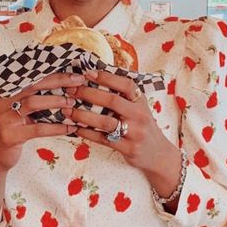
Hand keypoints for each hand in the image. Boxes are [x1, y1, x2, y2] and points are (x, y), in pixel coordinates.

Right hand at [0, 73, 83, 173]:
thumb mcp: (24, 112)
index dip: (54, 74)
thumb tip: (68, 89)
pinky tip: (70, 128)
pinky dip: (56, 128)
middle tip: (78, 82)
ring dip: (56, 101)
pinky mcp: (11, 135)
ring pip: (33, 103)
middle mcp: (5, 101)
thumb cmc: (16, 130)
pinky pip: (38, 129)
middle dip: (58, 81)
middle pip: (33, 84)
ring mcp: (6, 118)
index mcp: (9, 92)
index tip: (75, 74)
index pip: (32, 77)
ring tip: (72, 104)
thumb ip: (38, 99)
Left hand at [68, 68, 181, 192]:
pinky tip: (75, 129)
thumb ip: (124, 97)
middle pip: (112, 101)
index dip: (107, 77)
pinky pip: (103, 139)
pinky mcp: (129, 148)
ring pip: (105, 122)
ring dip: (83, 116)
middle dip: (88, 94)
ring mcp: (135, 133)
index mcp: (141, 102)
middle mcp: (140, 115)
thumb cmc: (143, 127)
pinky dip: (87, 133)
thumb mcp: (139, 109)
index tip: (88, 73)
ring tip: (67, 111)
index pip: (126, 85)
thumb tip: (96, 79)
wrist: (159, 154)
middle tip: (70, 90)